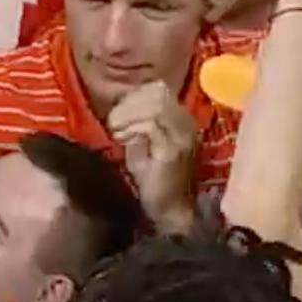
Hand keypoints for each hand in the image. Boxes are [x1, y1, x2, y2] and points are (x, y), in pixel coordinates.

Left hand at [106, 82, 200, 232]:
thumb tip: (121, 109)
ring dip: (128, 117)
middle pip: (157, 95)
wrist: (169, 210)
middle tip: (115, 124)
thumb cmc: (153, 180)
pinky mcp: (174, 150)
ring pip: (154, 108)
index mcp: (181, 121)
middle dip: (129, 105)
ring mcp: (183, 137)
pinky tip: (123, 140)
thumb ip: (136, 125)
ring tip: (118, 132)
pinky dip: (133, 129)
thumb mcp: (141, 146)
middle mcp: (187, 125)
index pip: (159, 91)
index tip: (118, 113)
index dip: (135, 97)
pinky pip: (151, 126)